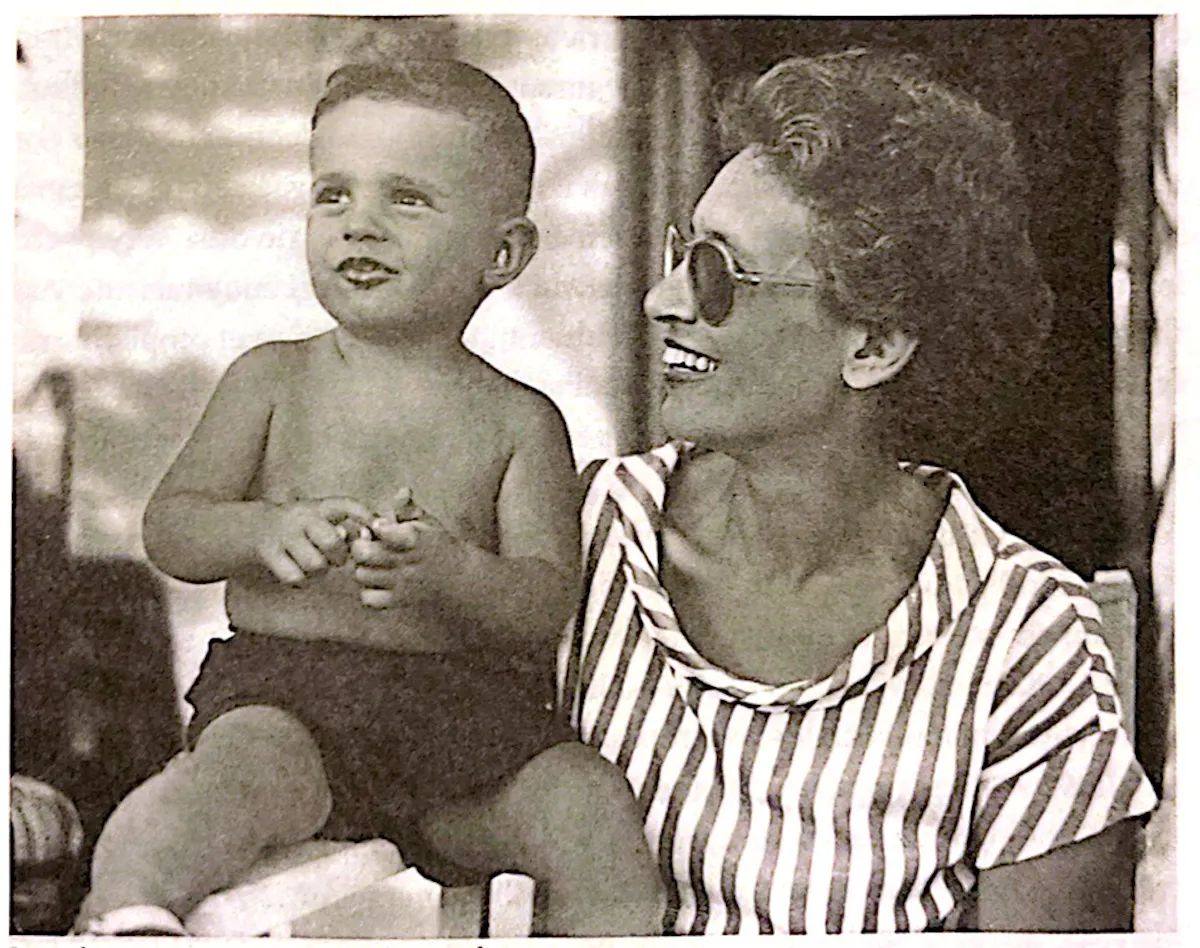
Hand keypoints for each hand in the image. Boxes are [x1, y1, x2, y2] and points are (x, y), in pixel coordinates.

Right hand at [256, 497, 373, 585]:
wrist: (251, 526)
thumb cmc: (298, 528)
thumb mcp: (320, 519)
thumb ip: (345, 527)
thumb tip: (370, 536)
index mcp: (319, 506)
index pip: (347, 505)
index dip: (365, 516)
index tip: (374, 529)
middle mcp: (302, 517)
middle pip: (332, 542)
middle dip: (339, 557)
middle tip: (335, 559)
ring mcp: (284, 534)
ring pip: (315, 564)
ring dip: (319, 572)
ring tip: (315, 565)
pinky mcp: (268, 552)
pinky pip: (295, 577)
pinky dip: (300, 580)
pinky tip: (298, 572)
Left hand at [350, 488, 459, 608]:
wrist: (459, 578)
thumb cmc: (438, 545)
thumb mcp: (428, 522)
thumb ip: (409, 507)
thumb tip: (402, 491)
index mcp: (416, 539)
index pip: (388, 533)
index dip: (379, 527)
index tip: (380, 526)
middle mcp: (408, 563)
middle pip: (364, 553)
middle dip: (361, 545)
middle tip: (368, 544)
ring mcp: (402, 584)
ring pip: (362, 575)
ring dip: (363, 567)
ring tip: (373, 563)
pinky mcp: (399, 601)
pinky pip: (368, 598)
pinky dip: (368, 590)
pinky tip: (378, 582)